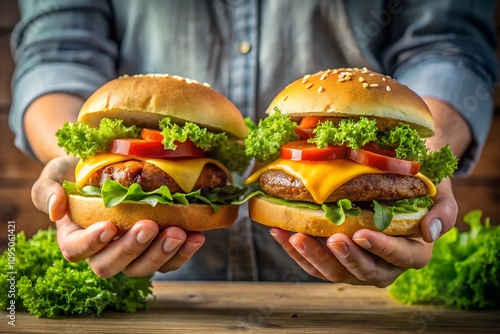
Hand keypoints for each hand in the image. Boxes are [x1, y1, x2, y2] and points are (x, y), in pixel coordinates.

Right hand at [32, 157, 204, 276]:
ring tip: (178, 233)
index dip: (91, 244)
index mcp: (74, 238)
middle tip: (149, 226)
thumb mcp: (55, 175)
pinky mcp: (154, 249)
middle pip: (112, 265)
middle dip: (132, 249)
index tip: (109, 227)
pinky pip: (168, 261)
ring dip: (162, 254)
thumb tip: (55, 208)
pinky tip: (196, 236)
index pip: (76, 251)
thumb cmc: (77, 173)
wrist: (108, 168)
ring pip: (143, 268)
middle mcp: (102, 252)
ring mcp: (131, 253)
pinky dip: (183, 252)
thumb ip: (47, 190)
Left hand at [270, 179, 457, 286]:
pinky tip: (279, 232)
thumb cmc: (419, 186)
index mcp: (413, 252)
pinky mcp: (335, 260)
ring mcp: (357, 265)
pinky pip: (314, 263)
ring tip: (294, 236)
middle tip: (330, 238)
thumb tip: (430, 232)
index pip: (401, 256)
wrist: (397, 182)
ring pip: (334, 272)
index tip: (362, 234)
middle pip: (364, 271)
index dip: (381, 248)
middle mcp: (385, 265)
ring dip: (312, 257)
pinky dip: (295, 250)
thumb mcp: (440, 192)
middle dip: (344, 257)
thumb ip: (442, 211)